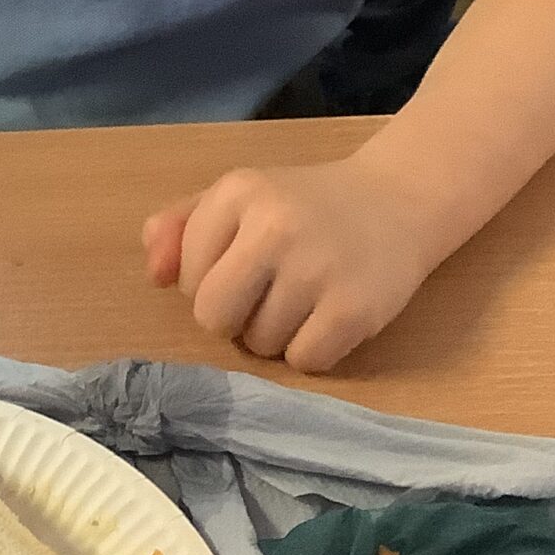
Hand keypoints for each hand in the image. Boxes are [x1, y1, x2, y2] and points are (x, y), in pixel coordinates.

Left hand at [142, 160, 433, 370]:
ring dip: (275, 335)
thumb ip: (183, 227)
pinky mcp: (355, 310)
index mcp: (239, 192)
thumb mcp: (241, 198)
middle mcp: (276, 226)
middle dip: (233, 318)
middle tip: (266, 295)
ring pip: (259, 346)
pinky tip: (328, 318)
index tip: (244, 264)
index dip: (210, 282)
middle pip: (213, 318)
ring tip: (304, 300)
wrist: (400, 199)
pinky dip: (311, 351)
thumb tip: (154, 275)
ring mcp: (318, 270)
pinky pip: (303, 363)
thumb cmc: (306, 205)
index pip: (187, 278)